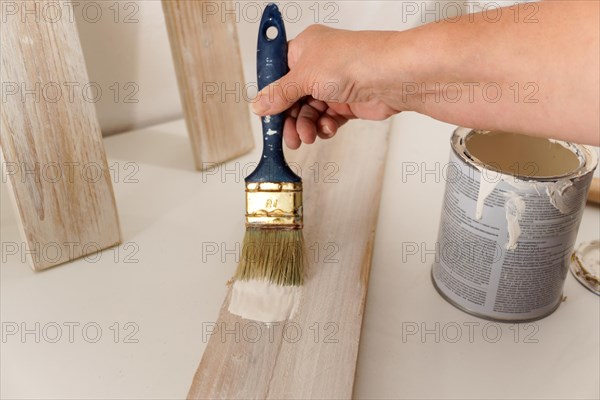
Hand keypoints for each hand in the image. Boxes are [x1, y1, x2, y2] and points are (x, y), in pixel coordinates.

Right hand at [251, 25, 403, 148]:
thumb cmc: (354, 61)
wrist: (391, 77)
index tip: (266, 114)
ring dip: (306, 126)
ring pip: (310, 112)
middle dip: (289, 119)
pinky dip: (324, 127)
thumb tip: (259, 105)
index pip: (278, 74)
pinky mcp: (348, 103)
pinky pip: (327, 119)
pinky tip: (326, 128)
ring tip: (307, 136)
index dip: (272, 95)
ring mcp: (334, 85)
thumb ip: (279, 94)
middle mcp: (319, 65)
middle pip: (293, 98)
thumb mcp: (304, 76)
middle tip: (287, 135)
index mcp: (305, 48)